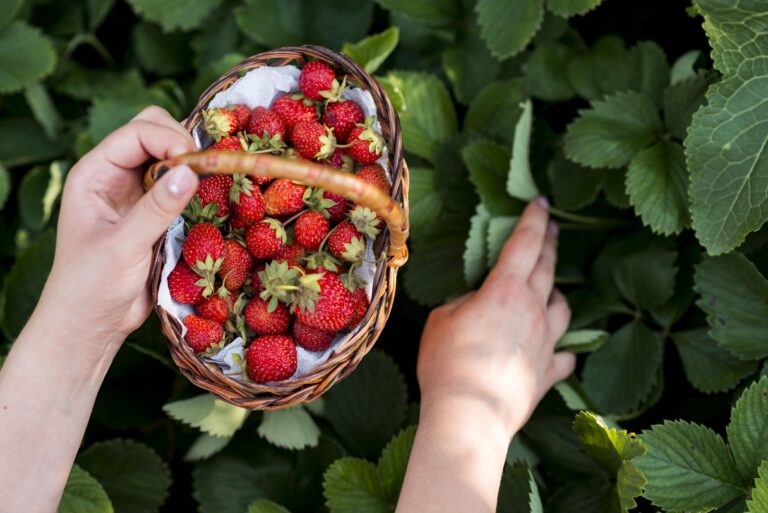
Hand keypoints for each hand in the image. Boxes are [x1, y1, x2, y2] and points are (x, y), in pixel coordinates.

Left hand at [40, 106, 198, 352]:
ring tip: (212, 186)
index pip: (137, 133)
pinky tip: (210, 201)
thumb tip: (190, 172)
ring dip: (193, 166)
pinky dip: (198, 188)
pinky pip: (181, 185)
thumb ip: (156, 209)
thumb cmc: (92, 286)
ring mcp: (137, 193)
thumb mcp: (123, 247)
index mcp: (95, 173)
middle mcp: (115, 175)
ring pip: (171, 157)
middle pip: (155, 132)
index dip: (170, 139)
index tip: (197, 164)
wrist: (92, 323)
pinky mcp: (155, 212)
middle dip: (183, 144)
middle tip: (206, 172)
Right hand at [416, 198, 574, 439]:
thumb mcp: (441, 320)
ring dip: (556, 294)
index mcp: (505, 291)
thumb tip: (478, 305)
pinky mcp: (548, 373)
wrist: (469, 415)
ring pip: (563, 308)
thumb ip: (464, 304)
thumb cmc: (448, 364)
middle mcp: (533, 310)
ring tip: (549, 290)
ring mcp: (545, 343)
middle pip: (548, 268)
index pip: (525, 244)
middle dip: (550, 243)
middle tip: (552, 227)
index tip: (541, 201)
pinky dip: (561, 348)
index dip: (533, 219)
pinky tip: (556, 348)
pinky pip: (564, 354)